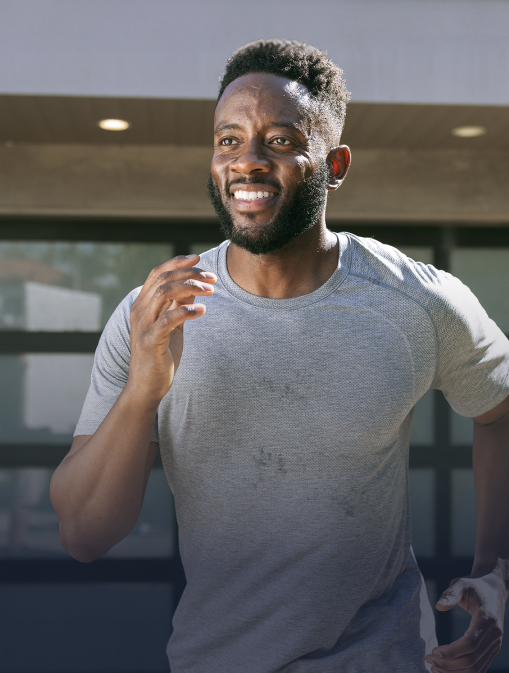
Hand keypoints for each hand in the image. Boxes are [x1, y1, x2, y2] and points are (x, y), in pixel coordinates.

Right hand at [127, 254, 215, 403]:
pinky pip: (168, 319)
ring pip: (163, 293)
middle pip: (163, 279)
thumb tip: (194, 286)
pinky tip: (202, 310)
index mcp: (143, 304)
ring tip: (210, 291)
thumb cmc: (161, 355)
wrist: (147, 386)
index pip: (157, 273)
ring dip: (190, 287)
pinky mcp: (150, 340)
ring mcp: (143, 325)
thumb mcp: (172, 325)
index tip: (198, 258)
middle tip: (212, 278)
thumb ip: (178, 305)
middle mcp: (139, 310)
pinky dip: (186, 310)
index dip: (177, 263)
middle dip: (190, 274)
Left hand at [425, 559, 508, 672]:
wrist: (493, 588)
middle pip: (472, 660)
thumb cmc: (475, 586)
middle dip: (449, 664)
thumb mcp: (461, 583)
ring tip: (435, 668)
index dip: (451, 651)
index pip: (470, 643)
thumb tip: (439, 606)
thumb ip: (450, 594)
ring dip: (455, 672)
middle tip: (429, 659)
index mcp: (487, 619)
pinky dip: (463, 672)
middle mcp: (494, 635)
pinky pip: (480, 667)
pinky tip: (447, 670)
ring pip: (477, 668)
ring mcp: (495, 644)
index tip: (433, 651)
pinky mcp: (492, 649)